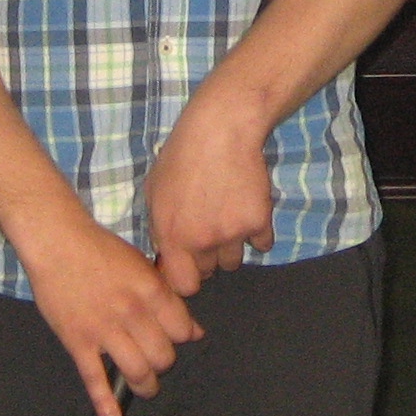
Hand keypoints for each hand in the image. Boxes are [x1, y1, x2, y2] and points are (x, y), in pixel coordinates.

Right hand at [14, 212, 201, 415]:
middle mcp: (132, 313)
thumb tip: (194, 330)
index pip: (182, 330)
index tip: (174, 337)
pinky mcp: (78, 343)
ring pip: (137, 372)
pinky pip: (95, 379)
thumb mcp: (142, 265)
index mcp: (152, 291)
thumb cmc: (100, 249)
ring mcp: (104, 331)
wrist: (57, 243)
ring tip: (145, 385)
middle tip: (157, 359)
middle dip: (163, 362)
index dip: (182, 337)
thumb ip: (167, 298)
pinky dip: (105, 404)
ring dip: (145, 384)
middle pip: (163, 356)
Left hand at [145, 106, 276, 293]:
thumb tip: (166, 255)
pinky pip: (262, 243)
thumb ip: (159, 229)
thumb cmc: (181, 156)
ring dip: (231, 246)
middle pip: (210, 271)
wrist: (222, 130)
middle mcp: (203, 241)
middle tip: (208, 228)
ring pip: (234, 261)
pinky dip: (257, 232)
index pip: (183, 285)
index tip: (188, 265)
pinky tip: (248, 208)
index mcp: (173, 236)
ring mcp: (233, 233)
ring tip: (227, 215)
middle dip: (207, 257)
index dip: (185, 277)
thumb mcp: (154, 191)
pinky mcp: (260, 221)